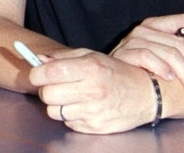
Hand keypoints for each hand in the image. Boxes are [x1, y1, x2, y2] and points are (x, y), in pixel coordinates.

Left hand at [29, 48, 158, 133]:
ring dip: (58, 105)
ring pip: (54, 111)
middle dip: (47, 90)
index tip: (38, 73)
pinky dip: (71, 116)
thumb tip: (38, 60)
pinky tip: (83, 107)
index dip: (37, 73)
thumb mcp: (92, 56)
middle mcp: (92, 90)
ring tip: (72, 97)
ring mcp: (94, 111)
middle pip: (47, 95)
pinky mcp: (96, 127)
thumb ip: (63, 57)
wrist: (146, 94)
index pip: (48, 73)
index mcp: (89, 68)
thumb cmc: (116, 72)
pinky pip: (68, 123)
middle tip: (56, 86)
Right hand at [109, 13, 183, 95]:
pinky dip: (162, 68)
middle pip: (181, 44)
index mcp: (158, 25)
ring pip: (170, 53)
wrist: (114, 80)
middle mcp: (145, 29)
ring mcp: (133, 40)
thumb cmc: (144, 68)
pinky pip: (148, 57)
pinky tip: (170, 80)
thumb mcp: (168, 55)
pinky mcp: (124, 53)